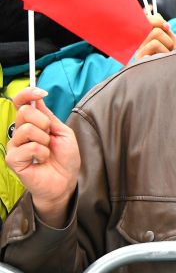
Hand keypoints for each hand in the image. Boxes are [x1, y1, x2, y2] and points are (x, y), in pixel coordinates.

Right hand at [5, 88, 79, 227]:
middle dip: (44, 122)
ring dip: (44, 139)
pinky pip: (29, 147)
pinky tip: (42, 160)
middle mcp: (20, 132)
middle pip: (24, 112)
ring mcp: (15, 146)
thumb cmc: (65, 157)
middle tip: (49, 136)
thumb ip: (49, 117)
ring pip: (27, 128)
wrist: (65, 180)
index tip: (41, 93)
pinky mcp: (13, 160)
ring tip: (47, 150)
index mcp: (31, 123)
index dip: (27, 94)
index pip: (20, 103)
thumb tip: (37, 100)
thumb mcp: (62, 132)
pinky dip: (41, 152)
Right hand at [134, 13, 175, 60]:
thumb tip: (156, 13)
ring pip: (154, 36)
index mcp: (145, 40)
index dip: (156, 20)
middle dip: (166, 36)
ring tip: (167, 57)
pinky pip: (153, 46)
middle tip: (170, 47)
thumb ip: (164, 29)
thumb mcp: (172, 42)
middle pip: (151, 28)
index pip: (144, 22)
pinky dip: (163, 52)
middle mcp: (139, 46)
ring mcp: (138, 53)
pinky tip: (162, 61)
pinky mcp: (139, 61)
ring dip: (167, 45)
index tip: (168, 27)